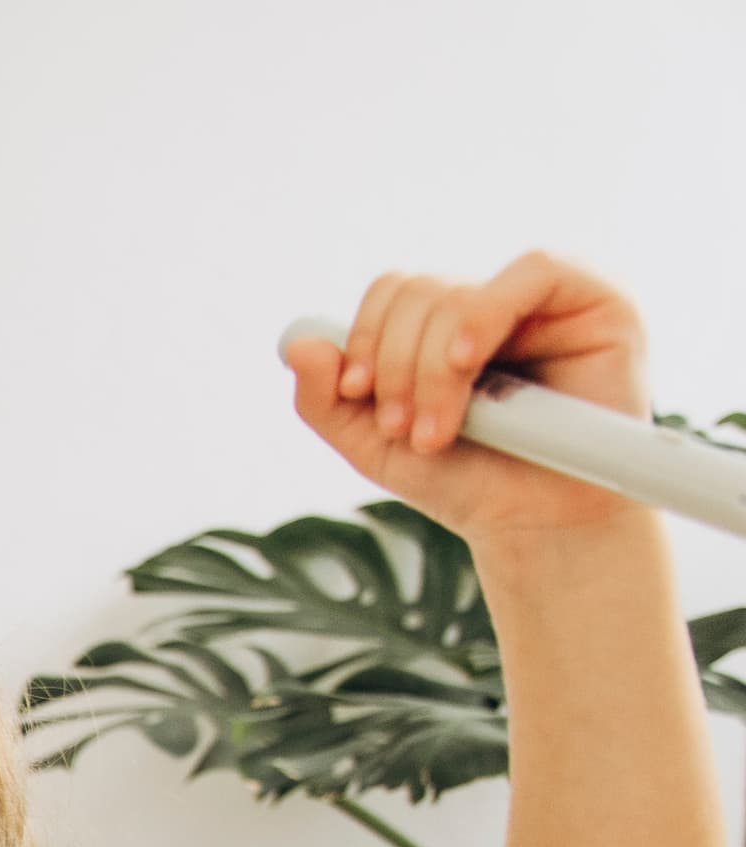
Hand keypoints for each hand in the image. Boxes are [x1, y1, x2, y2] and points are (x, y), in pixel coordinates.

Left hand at [285, 252, 650, 540]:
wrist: (538, 525)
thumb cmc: (467, 482)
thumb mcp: (376, 446)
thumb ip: (327, 400)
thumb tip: (298, 343)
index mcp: (445, 326)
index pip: (393, 292)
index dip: (364, 337)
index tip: (358, 395)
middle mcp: (494, 303)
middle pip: (417, 291)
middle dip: (395, 366)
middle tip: (403, 431)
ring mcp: (546, 299)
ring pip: (457, 294)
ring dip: (430, 369)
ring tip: (437, 432)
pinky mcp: (597, 300)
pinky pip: (533, 272)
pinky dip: (481, 318)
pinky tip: (465, 366)